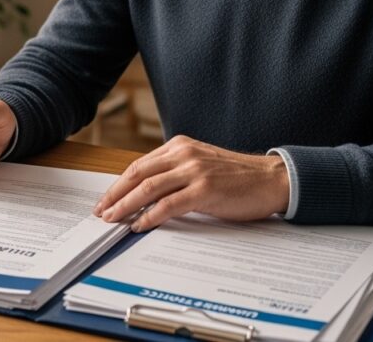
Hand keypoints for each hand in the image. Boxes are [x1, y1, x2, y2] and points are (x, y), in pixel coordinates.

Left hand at [94, 135, 289, 230]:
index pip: (139, 165)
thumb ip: (175, 173)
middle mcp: (183, 154)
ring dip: (126, 205)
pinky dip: (150, 216)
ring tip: (113, 220)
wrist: (272, 179)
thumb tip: (145, 195)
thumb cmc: (237, 177)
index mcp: (179, 146)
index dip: (118, 184)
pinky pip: (169, 204)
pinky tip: (139, 225)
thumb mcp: (200, 165)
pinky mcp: (205, 189)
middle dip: (115, 194)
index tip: (105, 199)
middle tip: (100, 212)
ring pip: (148, 188)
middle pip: (138, 174)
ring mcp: (194, 170)